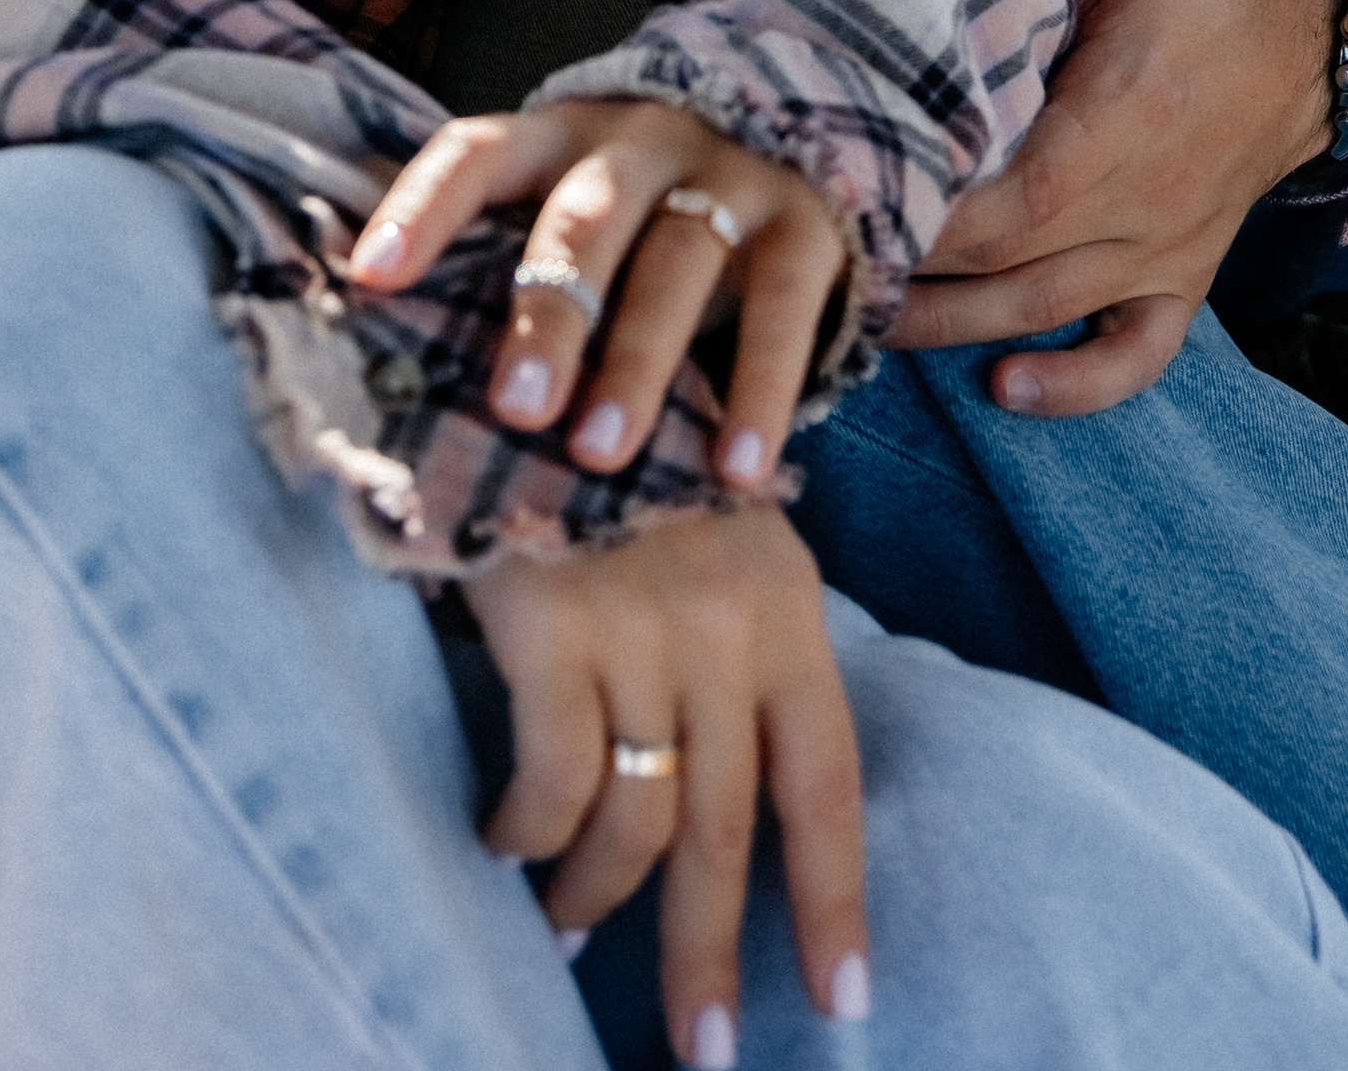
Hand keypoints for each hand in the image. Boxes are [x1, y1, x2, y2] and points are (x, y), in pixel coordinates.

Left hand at [349, 99, 846, 488]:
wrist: (799, 135)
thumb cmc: (640, 210)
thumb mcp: (571, 205)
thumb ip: (503, 266)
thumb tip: (396, 377)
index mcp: (556, 137)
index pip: (475, 151)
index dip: (421, 207)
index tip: (369, 277)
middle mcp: (638, 141)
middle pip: (584, 218)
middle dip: (548, 313)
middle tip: (515, 409)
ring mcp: (727, 173)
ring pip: (681, 259)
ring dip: (640, 362)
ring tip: (603, 453)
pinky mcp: (805, 222)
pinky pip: (784, 305)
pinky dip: (762, 391)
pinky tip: (737, 472)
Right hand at [466, 501, 867, 1050]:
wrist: (519, 345)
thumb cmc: (611, 452)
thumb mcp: (712, 530)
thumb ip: (733, 642)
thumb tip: (726, 786)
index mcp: (783, 600)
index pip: (826, 781)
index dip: (836, 899)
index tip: (844, 1003)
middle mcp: (725, 620)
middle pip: (730, 830)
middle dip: (712, 953)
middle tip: (702, 1047)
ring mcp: (638, 622)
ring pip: (636, 820)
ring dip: (595, 898)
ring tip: (565, 931)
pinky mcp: (549, 624)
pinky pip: (550, 781)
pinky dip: (528, 835)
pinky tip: (503, 845)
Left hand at [889, 0, 1334, 415]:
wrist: (1294, 40)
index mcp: (1124, 109)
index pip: (1017, 191)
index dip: (936, 210)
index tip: (855, 200)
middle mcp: (1146, 194)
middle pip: (1012, 260)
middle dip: (915, 269)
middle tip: (823, 260)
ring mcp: (1166, 246)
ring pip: (1048, 309)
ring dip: (954, 329)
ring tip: (866, 322)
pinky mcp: (1182, 279)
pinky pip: (1137, 355)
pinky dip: (1077, 386)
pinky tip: (1005, 390)